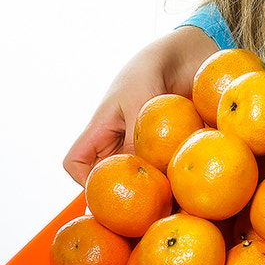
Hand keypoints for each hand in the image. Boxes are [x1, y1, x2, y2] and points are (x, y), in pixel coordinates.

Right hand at [62, 25, 216, 185]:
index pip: (76, 162)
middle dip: (122, 193)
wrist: (187, 50)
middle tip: (142, 213)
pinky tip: (188, 178)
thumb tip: (134, 177)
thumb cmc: (155, 66)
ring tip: (169, 200)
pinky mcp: (170, 141)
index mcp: (102, 127)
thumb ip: (135, 135)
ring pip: (139, 174)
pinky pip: (166, 163)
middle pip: (108, 175)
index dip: (84, 179)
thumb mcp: (141, 99)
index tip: (108, 189)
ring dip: (153, 184)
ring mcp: (144, 141)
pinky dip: (174, 170)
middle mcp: (119, 138)